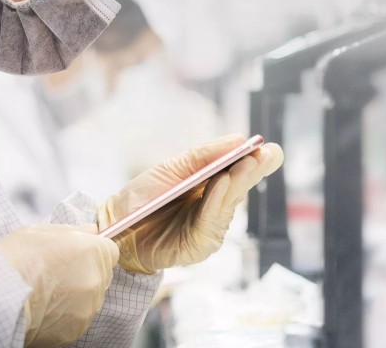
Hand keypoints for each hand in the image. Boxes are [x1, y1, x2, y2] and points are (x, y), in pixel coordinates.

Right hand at [0, 224, 119, 346]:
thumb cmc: (16, 259)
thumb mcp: (40, 231)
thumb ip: (73, 230)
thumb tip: (91, 230)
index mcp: (92, 252)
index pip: (110, 250)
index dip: (93, 251)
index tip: (78, 253)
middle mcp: (96, 280)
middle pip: (102, 275)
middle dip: (85, 272)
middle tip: (57, 272)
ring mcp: (89, 308)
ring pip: (91, 298)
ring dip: (77, 295)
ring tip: (48, 292)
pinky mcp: (77, 330)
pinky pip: (78, 318)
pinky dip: (66, 315)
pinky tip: (45, 308)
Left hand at [97, 134, 283, 274]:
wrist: (116, 224)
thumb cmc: (145, 196)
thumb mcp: (172, 169)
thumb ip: (202, 156)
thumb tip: (238, 139)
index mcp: (213, 188)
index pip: (241, 174)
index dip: (256, 162)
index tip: (269, 149)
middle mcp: (217, 208)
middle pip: (239, 188)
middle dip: (252, 170)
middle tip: (264, 154)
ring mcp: (210, 228)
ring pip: (228, 204)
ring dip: (237, 183)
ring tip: (243, 165)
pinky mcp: (199, 245)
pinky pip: (210, 221)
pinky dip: (215, 201)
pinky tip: (222, 183)